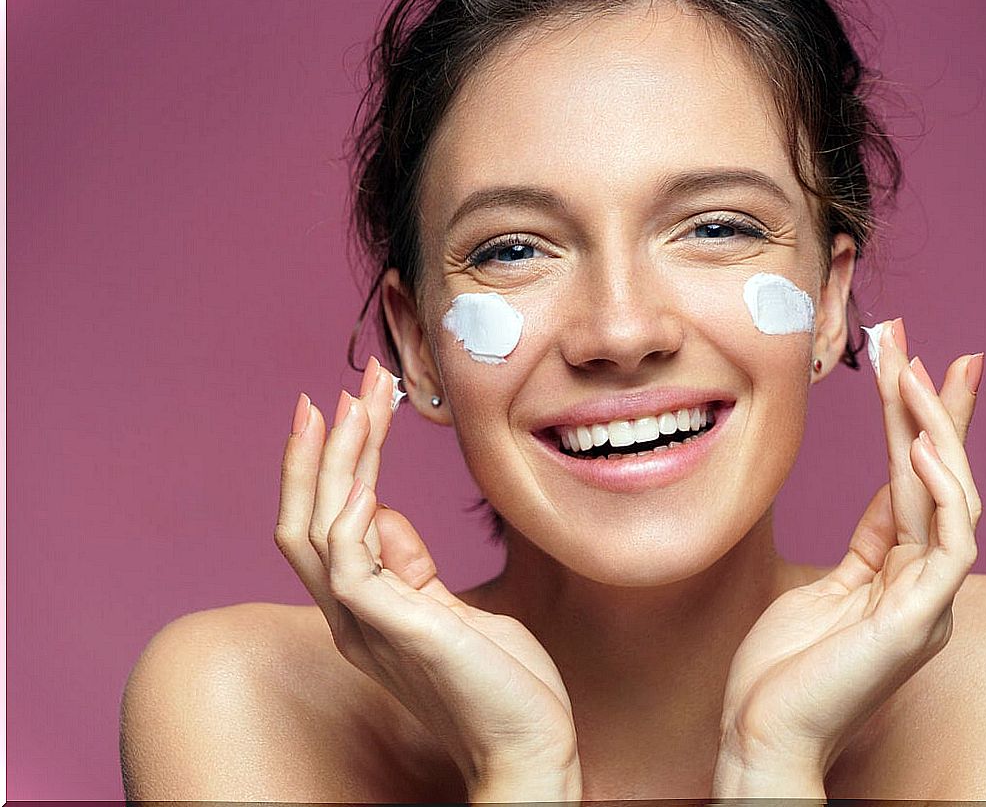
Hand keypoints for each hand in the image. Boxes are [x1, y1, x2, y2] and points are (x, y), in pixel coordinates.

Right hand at [274, 357, 581, 802]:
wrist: (530, 749)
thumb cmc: (503, 685)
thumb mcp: (455, 611)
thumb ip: (412, 568)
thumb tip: (383, 514)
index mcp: (365, 610)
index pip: (325, 525)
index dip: (328, 467)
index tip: (348, 409)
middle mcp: (351, 616)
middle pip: (304, 520)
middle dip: (320, 449)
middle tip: (340, 388)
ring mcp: (364, 625)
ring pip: (318, 529)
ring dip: (336, 459)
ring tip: (358, 402)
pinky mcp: (392, 630)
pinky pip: (350, 564)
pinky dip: (350, 514)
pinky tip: (366, 474)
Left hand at [713, 320, 983, 796]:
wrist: (759, 735)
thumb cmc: (781, 669)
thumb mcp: (825, 586)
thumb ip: (867, 542)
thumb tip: (889, 488)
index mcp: (901, 575)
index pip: (919, 483)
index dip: (920, 422)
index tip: (914, 365)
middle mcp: (926, 585)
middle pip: (943, 479)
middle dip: (935, 408)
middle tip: (921, 342)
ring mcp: (928, 605)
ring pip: (954, 500)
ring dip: (935, 430)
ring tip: (912, 373)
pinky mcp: (918, 624)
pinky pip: (949, 547)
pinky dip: (942, 494)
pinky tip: (920, 447)